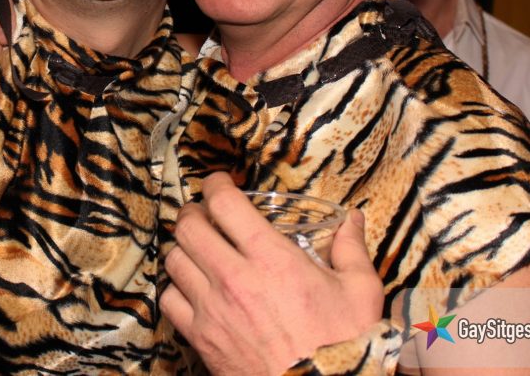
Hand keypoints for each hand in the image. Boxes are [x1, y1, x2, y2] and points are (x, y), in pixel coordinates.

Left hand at [159, 172, 382, 375]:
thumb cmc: (342, 346)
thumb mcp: (359, 293)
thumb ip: (351, 250)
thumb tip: (352, 220)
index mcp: (272, 259)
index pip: (224, 204)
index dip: (216, 184)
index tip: (219, 182)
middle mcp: (235, 278)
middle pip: (188, 226)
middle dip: (193, 212)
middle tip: (204, 213)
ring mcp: (213, 309)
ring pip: (174, 259)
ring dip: (183, 247)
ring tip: (197, 247)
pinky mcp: (201, 337)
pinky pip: (169, 300)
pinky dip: (175, 287)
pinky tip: (191, 285)